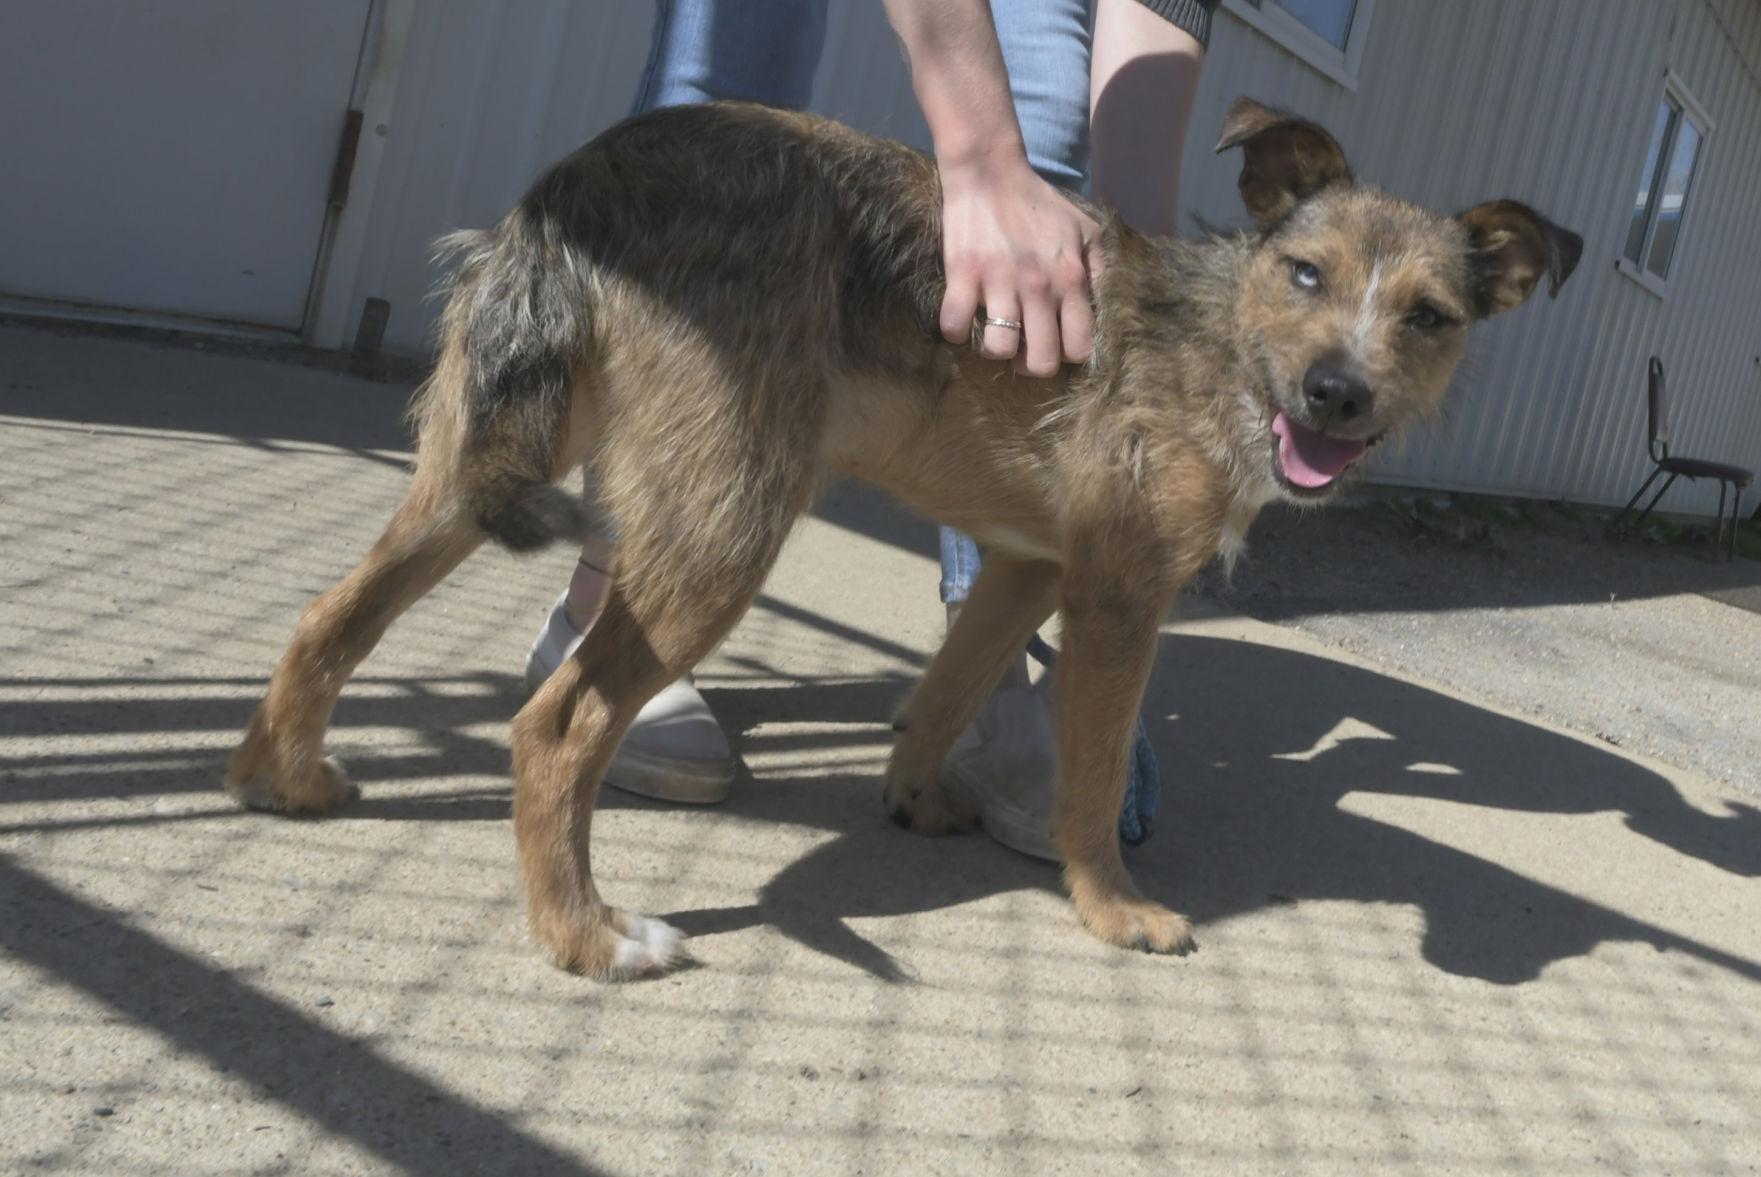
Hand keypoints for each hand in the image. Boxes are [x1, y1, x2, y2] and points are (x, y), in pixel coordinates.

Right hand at [936, 148, 1102, 376]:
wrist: (991, 172)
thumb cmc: (1039, 204)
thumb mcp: (1086, 230)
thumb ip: (1100, 270)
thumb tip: (1102, 307)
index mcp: (1071, 280)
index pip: (1080, 348)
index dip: (1067, 354)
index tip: (1055, 343)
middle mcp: (1039, 287)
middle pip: (1041, 362)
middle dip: (1032, 364)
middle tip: (1023, 347)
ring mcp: (999, 283)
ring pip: (999, 351)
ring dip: (995, 349)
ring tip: (994, 332)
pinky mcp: (963, 275)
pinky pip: (955, 326)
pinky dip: (956, 331)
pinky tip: (963, 318)